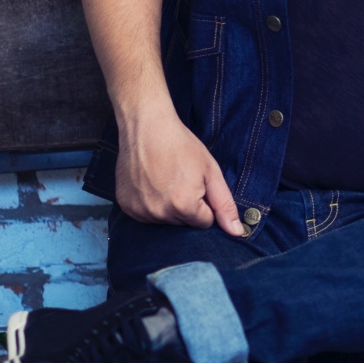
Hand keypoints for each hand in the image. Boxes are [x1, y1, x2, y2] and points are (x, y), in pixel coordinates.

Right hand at [116, 102, 242, 235]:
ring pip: (165, 221)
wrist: (147, 129)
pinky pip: (146, 216)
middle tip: (181, 180)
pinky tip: (152, 185)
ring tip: (166, 181)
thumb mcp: (211, 172)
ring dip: (169, 208)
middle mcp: (160, 214)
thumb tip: (238, 233)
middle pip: (184, 223)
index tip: (198, 185)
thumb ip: (224, 204)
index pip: (204, 222)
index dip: (205, 204)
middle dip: (188, 207)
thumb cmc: (182, 147)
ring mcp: (140, 212)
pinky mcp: (126, 207)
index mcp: (184, 206)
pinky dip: (151, 205)